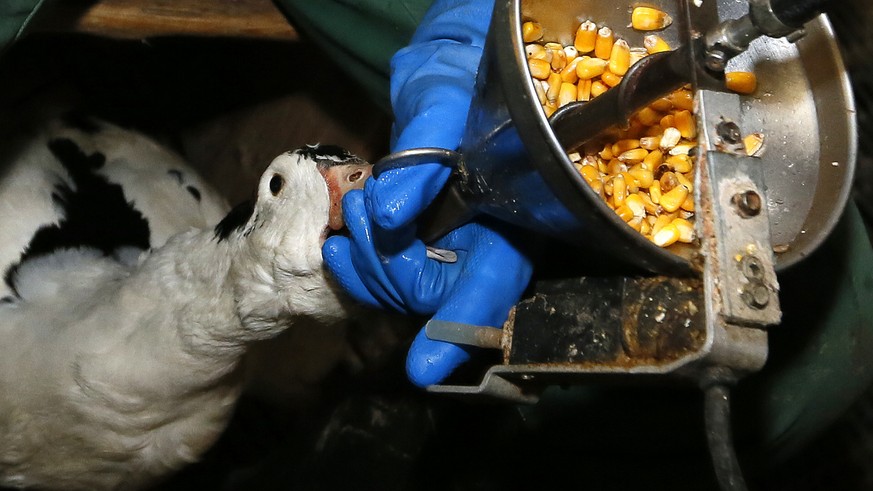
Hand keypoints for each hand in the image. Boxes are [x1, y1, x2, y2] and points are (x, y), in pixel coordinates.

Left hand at [322, 0, 532, 386]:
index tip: (423, 369)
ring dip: (367, 269)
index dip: (460, 325)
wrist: (450, 66)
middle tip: (352, 229)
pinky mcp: (422, 239)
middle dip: (389, 274)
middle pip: (439, 292)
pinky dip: (357, 265)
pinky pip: (387, 272)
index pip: (493, 283)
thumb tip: (391, 210)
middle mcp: (487, 238)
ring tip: (344, 228)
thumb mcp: (444, 98)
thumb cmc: (462, 74)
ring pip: (408, 288)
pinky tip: (339, 245)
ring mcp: (454, 242)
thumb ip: (423, 151)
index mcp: (514, 215)